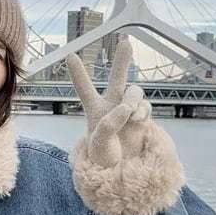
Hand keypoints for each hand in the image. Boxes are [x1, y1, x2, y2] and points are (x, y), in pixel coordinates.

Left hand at [66, 36, 151, 168]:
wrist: (121, 172)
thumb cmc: (103, 158)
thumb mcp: (98, 144)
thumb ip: (109, 123)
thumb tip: (127, 106)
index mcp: (95, 111)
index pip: (85, 89)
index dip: (78, 73)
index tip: (69, 55)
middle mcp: (112, 106)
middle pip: (117, 79)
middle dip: (122, 61)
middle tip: (126, 42)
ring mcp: (129, 110)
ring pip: (135, 92)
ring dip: (133, 99)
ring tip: (129, 114)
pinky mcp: (143, 117)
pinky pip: (146, 106)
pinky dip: (143, 111)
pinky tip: (138, 120)